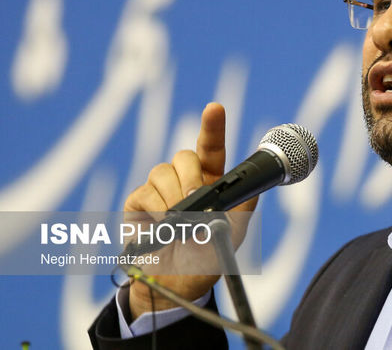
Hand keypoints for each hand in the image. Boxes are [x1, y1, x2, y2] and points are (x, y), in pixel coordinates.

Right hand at [124, 102, 256, 318]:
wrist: (179, 285)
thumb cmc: (207, 256)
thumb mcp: (233, 234)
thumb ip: (243, 210)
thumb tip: (252, 189)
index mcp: (210, 181)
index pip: (211, 148)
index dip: (212, 126)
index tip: (215, 108)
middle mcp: (184, 180)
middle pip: (184, 156)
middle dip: (191, 175)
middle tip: (196, 200)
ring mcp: (159, 190)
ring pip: (163, 172)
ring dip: (174, 196)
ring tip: (181, 221)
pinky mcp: (138, 204)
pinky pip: (145, 193)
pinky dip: (157, 208)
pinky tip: (164, 225)